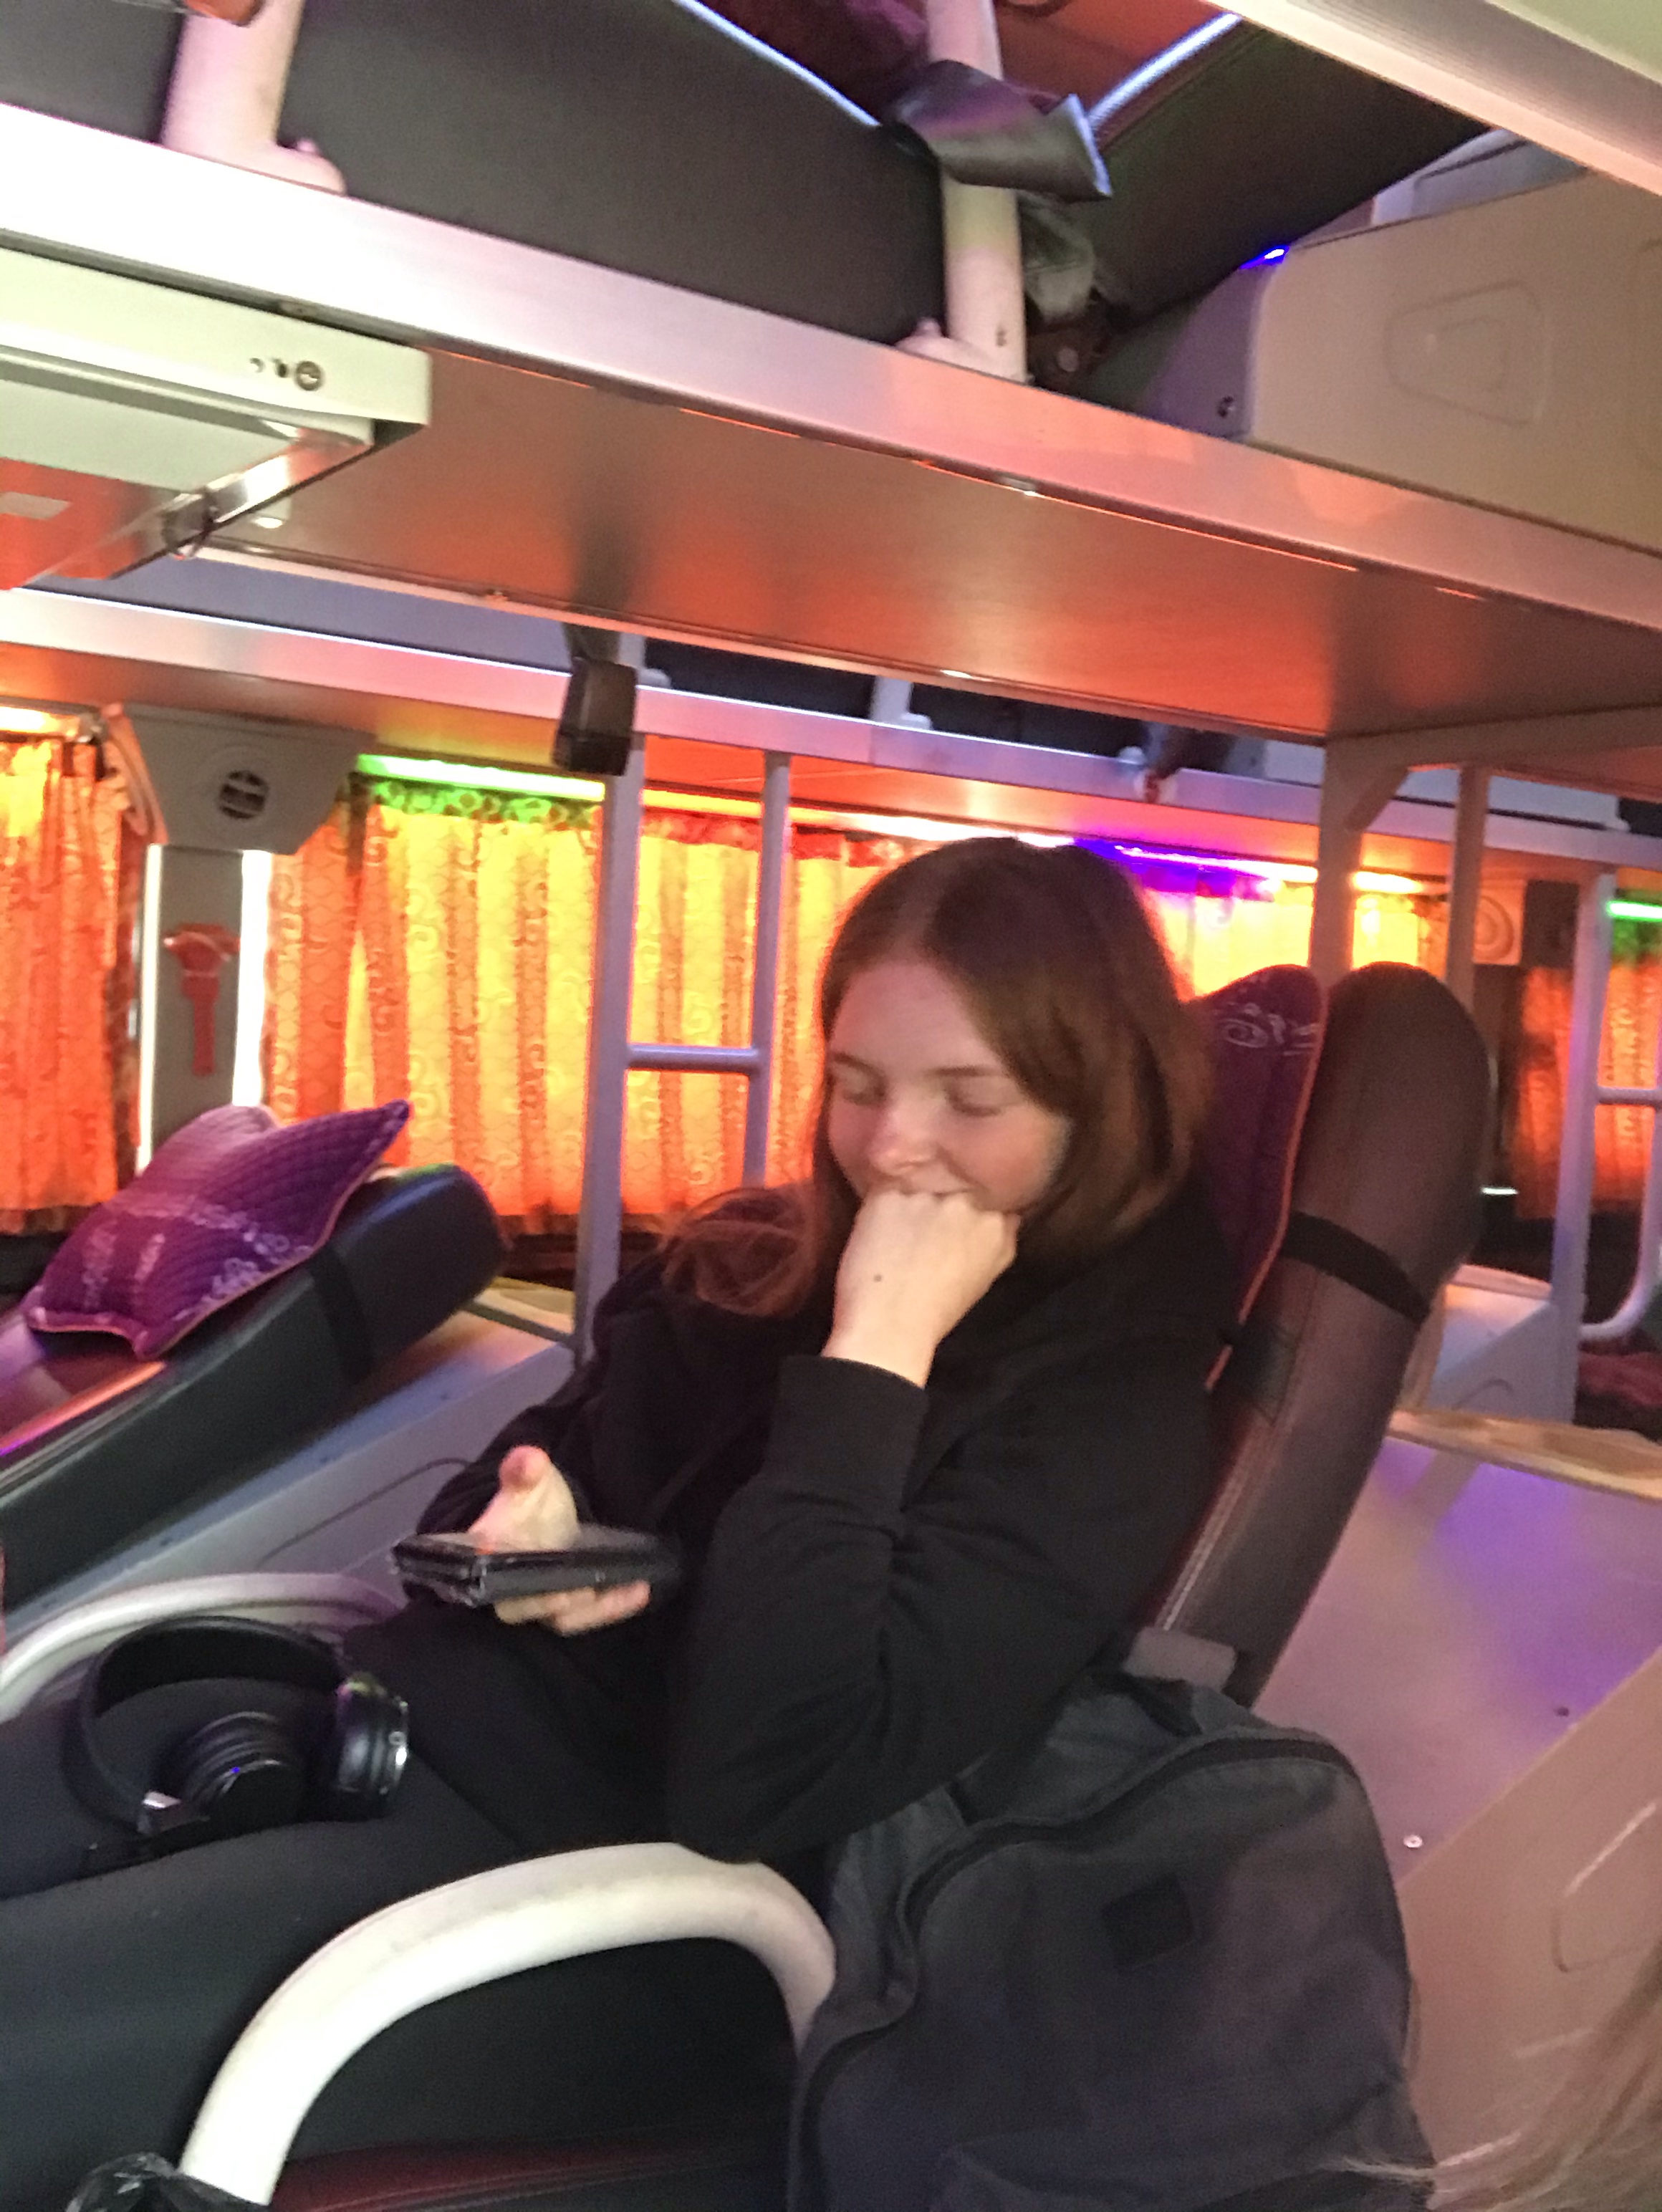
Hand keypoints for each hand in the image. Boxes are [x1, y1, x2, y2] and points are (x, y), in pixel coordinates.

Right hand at [467, 1445, 650, 1633]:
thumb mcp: (529, 1480)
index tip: (499, 1557)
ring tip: (631, 1587)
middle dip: (550, 1600)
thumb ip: (524, 1470)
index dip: (490, 1564)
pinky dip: (613, 1607)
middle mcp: (506, 1587)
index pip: (484, 1564)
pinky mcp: (566, 1610)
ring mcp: (539, 1603)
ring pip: (563, 1616)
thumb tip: (528, 1459)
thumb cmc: (531, 1500)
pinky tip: (639, 1591)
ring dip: (597, 1607)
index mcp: (487, 1552)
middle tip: (582, 1590)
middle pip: (524, 1603)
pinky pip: (587, 1616)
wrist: (548, 1521)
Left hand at [823, 1187, 1017, 1386]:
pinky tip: (876, 1230)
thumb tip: (1007, 1216)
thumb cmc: (937, 1312)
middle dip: (940, 1196)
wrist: (890, 1328)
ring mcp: (928, 1195)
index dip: (968, 1204)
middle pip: (954, 1183)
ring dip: (910, 1197)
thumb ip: (1000, 1239)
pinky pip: (885, 1186)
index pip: (990, 1193)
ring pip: (919, 1181)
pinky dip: (880, 1205)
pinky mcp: (889, 1195)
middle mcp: (967, 1202)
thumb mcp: (986, 1277)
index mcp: (997, 1224)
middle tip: (921, 1224)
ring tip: (896, 1229)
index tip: (952, 1219)